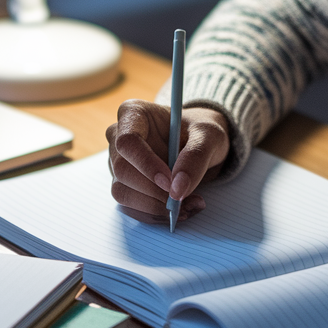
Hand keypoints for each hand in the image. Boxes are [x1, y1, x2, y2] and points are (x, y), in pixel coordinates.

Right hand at [104, 99, 230, 222]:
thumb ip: (195, 157)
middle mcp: (118, 137)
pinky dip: (155, 214)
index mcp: (133, 114)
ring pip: (123, 192)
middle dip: (153, 191)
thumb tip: (177, 190)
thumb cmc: (200, 131)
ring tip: (187, 207)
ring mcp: (118, 162)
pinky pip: (131, 206)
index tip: (170, 183)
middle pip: (123, 170)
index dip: (146, 165)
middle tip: (184, 200)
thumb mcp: (209, 136)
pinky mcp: (125, 184)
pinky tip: (180, 210)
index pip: (127, 141)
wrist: (199, 143)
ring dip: (155, 207)